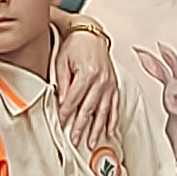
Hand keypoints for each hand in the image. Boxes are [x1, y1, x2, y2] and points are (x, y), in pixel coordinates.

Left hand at [53, 25, 121, 157]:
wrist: (91, 33)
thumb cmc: (75, 46)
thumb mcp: (62, 62)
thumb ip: (62, 83)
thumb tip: (61, 103)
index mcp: (87, 74)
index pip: (73, 100)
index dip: (65, 114)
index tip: (61, 123)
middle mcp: (101, 80)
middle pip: (89, 109)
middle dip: (81, 127)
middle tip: (75, 140)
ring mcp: (110, 84)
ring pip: (103, 111)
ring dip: (97, 129)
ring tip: (91, 142)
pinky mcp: (114, 85)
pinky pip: (115, 106)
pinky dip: (113, 120)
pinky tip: (110, 131)